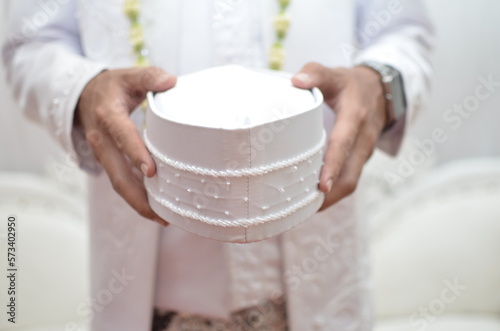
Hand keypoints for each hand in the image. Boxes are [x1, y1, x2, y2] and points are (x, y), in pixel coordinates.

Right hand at [76, 67, 176, 225]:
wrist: (83, 95)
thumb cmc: (111, 86)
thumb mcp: (128, 75)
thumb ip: (149, 76)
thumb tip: (171, 81)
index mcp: (108, 116)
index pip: (122, 136)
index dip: (135, 154)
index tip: (152, 171)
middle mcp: (102, 140)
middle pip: (117, 175)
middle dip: (138, 197)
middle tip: (161, 213)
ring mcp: (103, 154)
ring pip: (118, 184)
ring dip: (138, 203)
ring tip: (163, 217)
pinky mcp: (107, 162)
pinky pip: (120, 182)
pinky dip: (136, 197)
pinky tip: (155, 207)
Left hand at [292, 63, 385, 209]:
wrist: (382, 90)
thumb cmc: (351, 84)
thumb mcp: (335, 74)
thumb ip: (315, 73)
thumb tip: (295, 82)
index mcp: (355, 117)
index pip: (344, 145)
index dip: (333, 165)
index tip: (321, 186)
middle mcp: (363, 139)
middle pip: (350, 175)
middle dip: (330, 195)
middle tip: (304, 208)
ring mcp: (364, 153)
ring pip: (350, 182)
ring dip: (331, 199)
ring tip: (304, 209)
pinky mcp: (360, 160)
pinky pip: (349, 180)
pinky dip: (334, 192)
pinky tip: (313, 199)